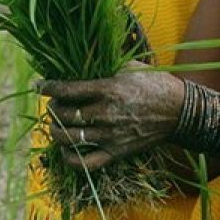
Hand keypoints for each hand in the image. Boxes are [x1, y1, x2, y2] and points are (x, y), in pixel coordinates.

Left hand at [35, 62, 184, 170]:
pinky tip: (65, 150)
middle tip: (54, 104)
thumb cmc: (154, 84)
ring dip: (56, 131)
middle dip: (52, 108)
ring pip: (69, 138)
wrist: (179, 111)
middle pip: (64, 115)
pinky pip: (85, 163)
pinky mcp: (116, 152)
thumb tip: (80, 56)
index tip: (40, 85)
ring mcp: (110, 136)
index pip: (67, 90)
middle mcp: (106, 114)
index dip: (48, 87)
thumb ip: (104, 64)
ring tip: (56, 124)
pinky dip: (69, 159)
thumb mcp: (130, 66)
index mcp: (108, 89)